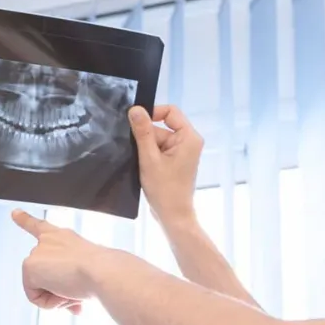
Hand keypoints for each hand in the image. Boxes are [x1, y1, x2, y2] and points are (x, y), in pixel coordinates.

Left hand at [12, 209, 114, 314]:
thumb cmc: (101, 270)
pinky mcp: (29, 267)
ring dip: (56, 297)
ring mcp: (36, 253)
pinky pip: (35, 297)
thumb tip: (72, 300)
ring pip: (40, 288)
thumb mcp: (86, 271)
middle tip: (77, 298)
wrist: (101, 270)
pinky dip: (48, 302)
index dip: (24, 219)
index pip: (39, 226)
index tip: (14, 213)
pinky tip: (63, 295)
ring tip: (73, 292)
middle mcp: (47, 241)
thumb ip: (73, 282)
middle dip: (59, 292)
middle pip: (44, 276)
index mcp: (62, 237)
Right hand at [129, 106, 202, 223]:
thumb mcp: (149, 158)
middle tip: (135, 149)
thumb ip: (143, 132)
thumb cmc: (164, 188)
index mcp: (189, 137)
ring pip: (158, 138)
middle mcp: (188, 141)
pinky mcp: (175, 161)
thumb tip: (135, 108)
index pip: (170, 111)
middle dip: (146, 135)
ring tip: (138, 160)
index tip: (136, 124)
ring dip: (146, 147)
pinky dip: (149, 154)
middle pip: (162, 126)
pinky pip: (159, 149)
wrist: (173, 215)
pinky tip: (142, 164)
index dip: (152, 114)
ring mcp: (182, 152)